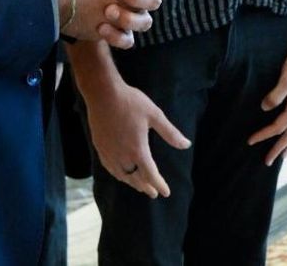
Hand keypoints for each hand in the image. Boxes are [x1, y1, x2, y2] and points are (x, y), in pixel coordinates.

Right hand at [83, 79, 189, 198]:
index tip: (166, 192)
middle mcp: (122, 156)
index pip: (151, 174)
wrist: (103, 94)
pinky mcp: (100, 147)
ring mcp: (109, 153)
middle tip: (154, 193)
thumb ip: (170, 133)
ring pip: (121, 175)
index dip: (159, 184)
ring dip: (132, 183)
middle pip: (135, 178)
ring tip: (139, 186)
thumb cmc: (131, 102)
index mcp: (138, 150)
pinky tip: (121, 174)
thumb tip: (186, 145)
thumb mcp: (155, 115)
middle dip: (146, 186)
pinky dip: (118, 175)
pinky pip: (110, 168)